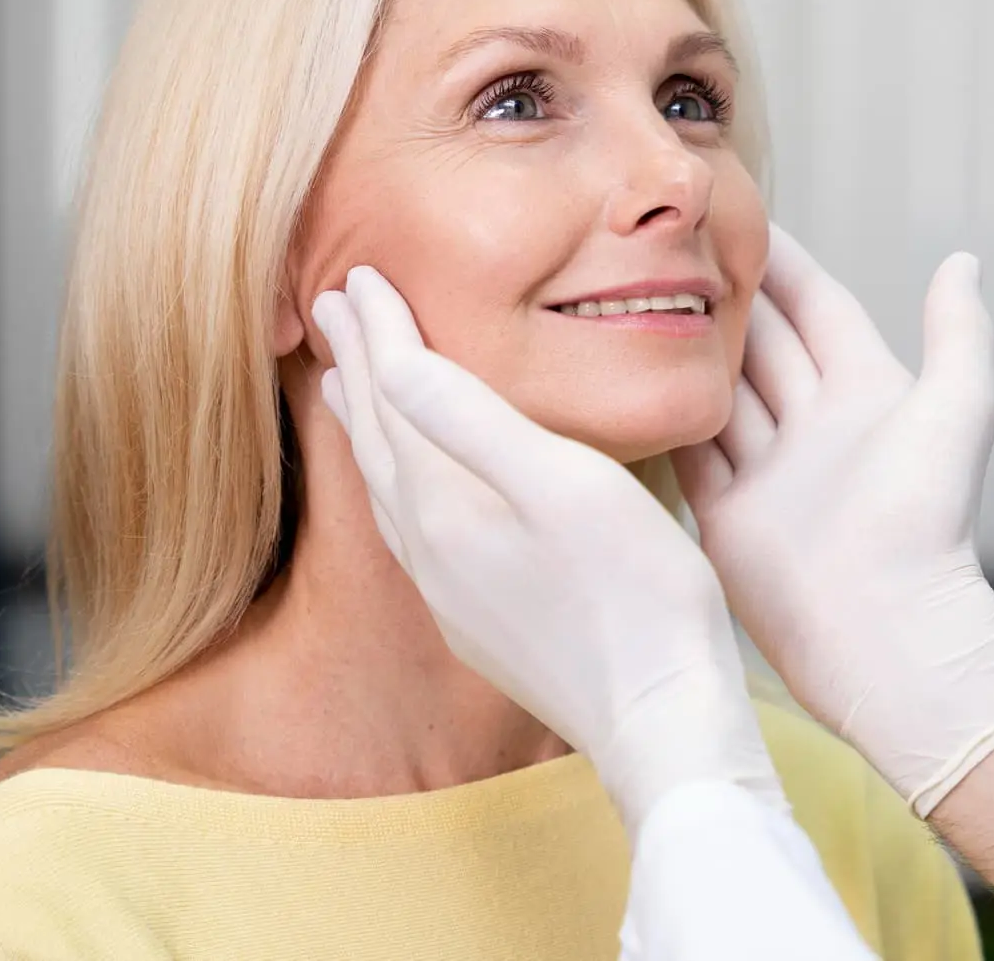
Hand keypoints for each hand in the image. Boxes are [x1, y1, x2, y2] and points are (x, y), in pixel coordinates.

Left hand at [312, 266, 783, 833]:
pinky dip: (398, 481)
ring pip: (389, 487)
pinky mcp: (477, 624)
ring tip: (350, 383)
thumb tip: (394, 363)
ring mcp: (451, 592)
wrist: (659, 719)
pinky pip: (412, 528)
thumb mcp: (566, 487)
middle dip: (358, 367)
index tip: (357, 275)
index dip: (380, 331)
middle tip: (334, 306)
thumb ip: (474, 424)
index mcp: (446, 504)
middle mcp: (431, 548)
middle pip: (378, 436)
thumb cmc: (636, 595)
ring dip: (368, 425)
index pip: (397, 394)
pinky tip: (414, 486)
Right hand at [674, 228, 993, 815]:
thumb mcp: (959, 407)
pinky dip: (663, 416)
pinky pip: (688, 451)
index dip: (785, 262)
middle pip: (764, 342)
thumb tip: (964, 258)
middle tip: (670, 246)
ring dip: (687, 349)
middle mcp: (815, 425)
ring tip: (635, 295)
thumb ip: (958, 331)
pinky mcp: (728, 515)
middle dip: (725, 295)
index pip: (818, 306)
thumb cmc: (928, 518)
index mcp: (868, 392)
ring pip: (720, 391)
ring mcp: (769, 471)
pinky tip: (625, 377)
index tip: (740, 216)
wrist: (886, 632)